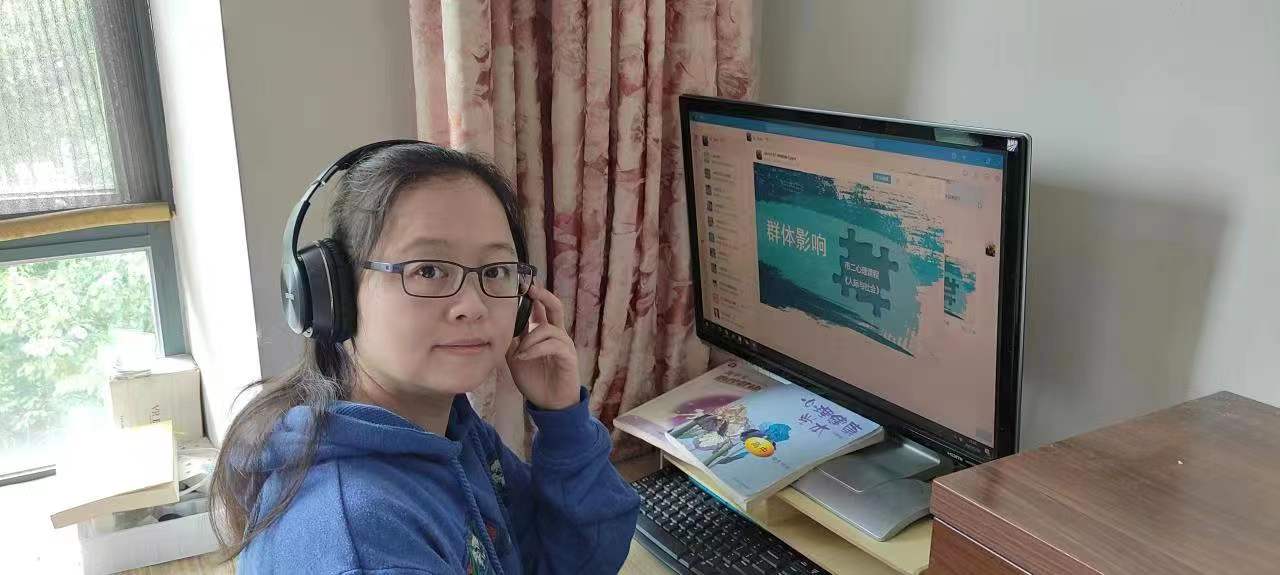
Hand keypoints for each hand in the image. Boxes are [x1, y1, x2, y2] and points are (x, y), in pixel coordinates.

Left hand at [507, 284, 580, 410]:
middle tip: (531, 288)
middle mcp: (556, 335)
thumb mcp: (516, 358)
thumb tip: (500, 325)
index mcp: (544, 333)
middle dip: (543, 296)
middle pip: (555, 307)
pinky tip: (524, 357)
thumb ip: (511, 341)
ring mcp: (564, 345)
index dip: (534, 296)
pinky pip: (552, 345)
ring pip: (548, 329)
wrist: (550, 405)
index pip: (541, 309)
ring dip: (530, 339)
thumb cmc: (535, 381)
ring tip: (518, 353)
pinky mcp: (568, 357)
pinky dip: (535, 349)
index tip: (522, 283)